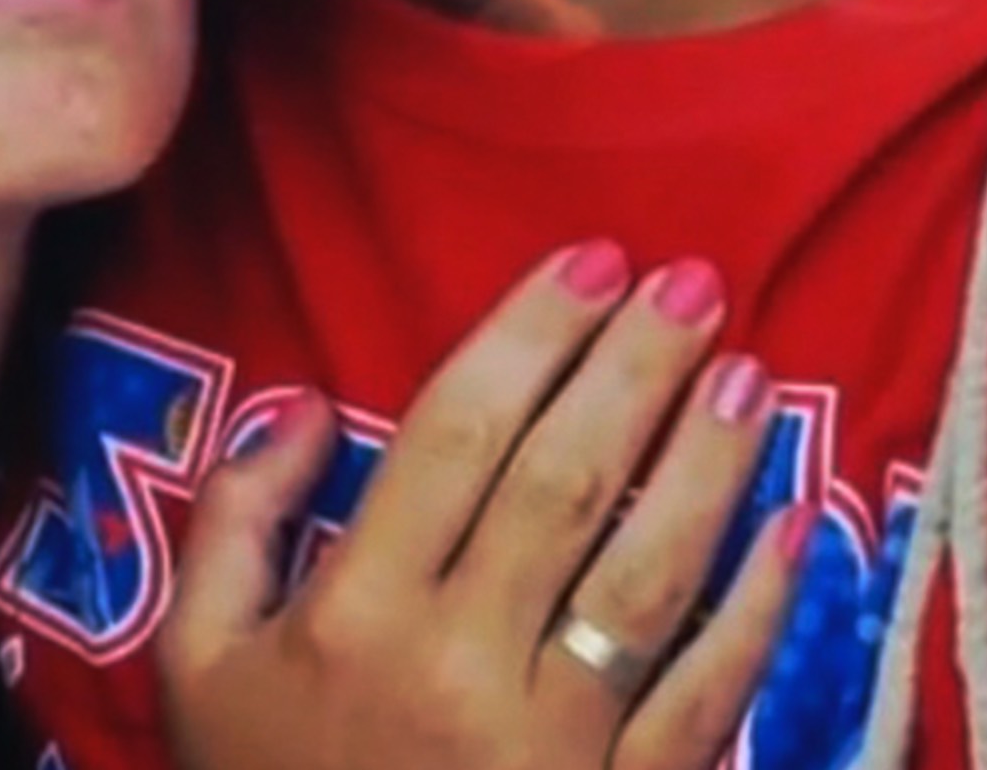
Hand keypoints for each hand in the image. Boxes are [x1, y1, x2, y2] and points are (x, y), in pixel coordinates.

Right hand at [158, 243, 811, 769]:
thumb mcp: (197, 659)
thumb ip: (234, 522)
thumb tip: (311, 406)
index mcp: (353, 613)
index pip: (456, 438)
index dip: (529, 339)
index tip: (586, 263)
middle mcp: (459, 662)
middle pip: (564, 483)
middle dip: (632, 370)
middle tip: (686, 283)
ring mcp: (553, 736)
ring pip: (647, 572)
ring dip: (708, 464)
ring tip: (743, 375)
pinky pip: (705, 693)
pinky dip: (756, 609)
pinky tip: (789, 530)